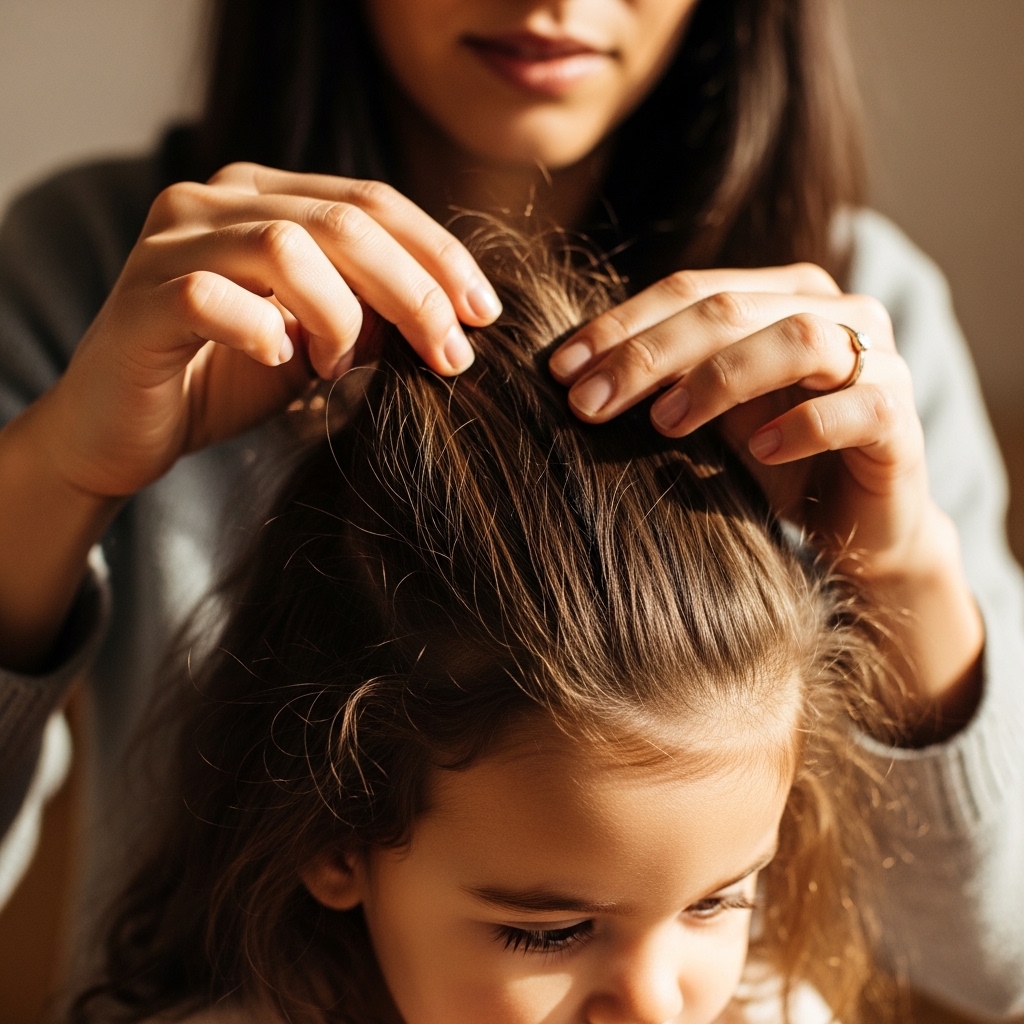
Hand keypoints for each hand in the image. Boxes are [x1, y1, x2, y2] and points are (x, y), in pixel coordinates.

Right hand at [41, 162, 501, 498]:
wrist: (122, 427)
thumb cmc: (225, 379)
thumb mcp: (318, 343)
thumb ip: (371, 315)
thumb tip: (453, 319)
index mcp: (264, 196)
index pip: (373, 202)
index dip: (438, 255)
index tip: (484, 314)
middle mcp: (215, 200)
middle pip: (346, 221)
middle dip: (415, 291)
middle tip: (451, 356)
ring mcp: (171, 241)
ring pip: (286, 246)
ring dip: (339, 316)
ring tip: (339, 370)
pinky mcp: (143, 297)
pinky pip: (213, 297)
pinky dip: (264, 332)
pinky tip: (283, 363)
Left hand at [548, 264, 983, 733]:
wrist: (856, 528)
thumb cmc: (772, 466)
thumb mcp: (707, 418)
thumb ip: (662, 385)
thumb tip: (570, 375)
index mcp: (780, 295)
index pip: (690, 290)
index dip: (620, 325)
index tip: (560, 369)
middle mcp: (833, 311)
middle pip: (731, 307)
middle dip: (650, 354)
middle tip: (589, 402)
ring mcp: (878, 359)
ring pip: (798, 339)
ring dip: (720, 379)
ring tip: (665, 425)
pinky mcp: (903, 418)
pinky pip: (858, 406)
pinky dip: (803, 424)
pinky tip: (758, 452)